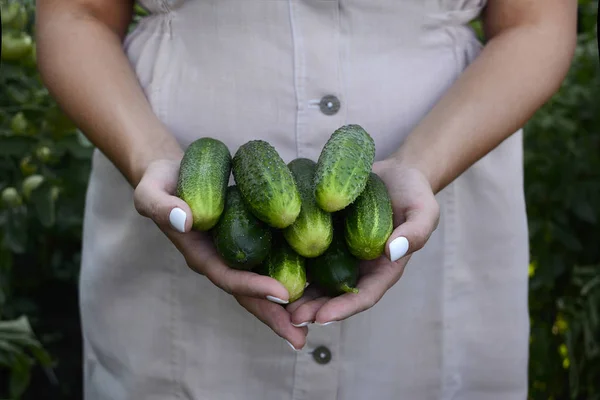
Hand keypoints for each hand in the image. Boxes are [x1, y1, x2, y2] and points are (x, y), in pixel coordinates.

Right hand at [133, 159, 307, 348]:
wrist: (171, 174)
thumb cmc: (160, 182)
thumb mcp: (150, 192)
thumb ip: (162, 206)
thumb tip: (184, 220)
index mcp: (201, 255)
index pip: (229, 278)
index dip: (254, 288)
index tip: (282, 294)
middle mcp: (222, 260)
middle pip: (250, 294)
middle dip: (274, 316)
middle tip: (301, 338)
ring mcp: (238, 252)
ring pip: (264, 283)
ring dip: (287, 306)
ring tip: (315, 323)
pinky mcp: (251, 238)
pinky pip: (272, 259)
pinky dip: (292, 273)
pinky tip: (316, 284)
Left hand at [288, 158, 439, 327]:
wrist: (395, 173)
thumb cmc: (414, 193)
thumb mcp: (424, 210)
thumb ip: (415, 232)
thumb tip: (392, 252)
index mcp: (383, 269)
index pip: (364, 296)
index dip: (343, 309)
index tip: (322, 319)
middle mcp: (359, 267)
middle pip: (335, 296)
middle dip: (314, 309)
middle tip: (291, 317)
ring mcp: (340, 254)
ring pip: (317, 280)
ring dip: (298, 294)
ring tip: (276, 303)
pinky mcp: (325, 237)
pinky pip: (307, 254)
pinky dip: (290, 263)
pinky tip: (271, 269)